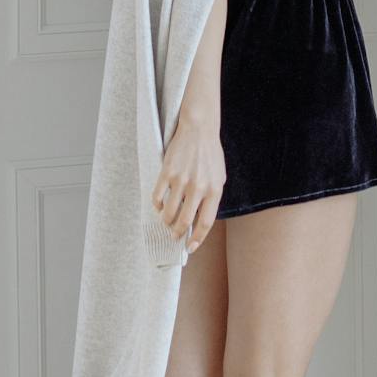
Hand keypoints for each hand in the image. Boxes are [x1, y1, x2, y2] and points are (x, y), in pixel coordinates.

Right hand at [152, 101, 224, 253]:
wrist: (199, 129)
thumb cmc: (210, 155)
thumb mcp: (218, 178)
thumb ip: (211, 198)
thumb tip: (200, 221)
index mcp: (214, 190)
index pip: (205, 223)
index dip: (197, 239)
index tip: (190, 247)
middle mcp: (198, 187)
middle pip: (184, 221)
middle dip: (177, 233)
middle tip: (174, 235)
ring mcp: (182, 180)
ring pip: (169, 212)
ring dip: (166, 221)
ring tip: (166, 221)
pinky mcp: (167, 172)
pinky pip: (158, 196)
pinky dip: (157, 205)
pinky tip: (159, 205)